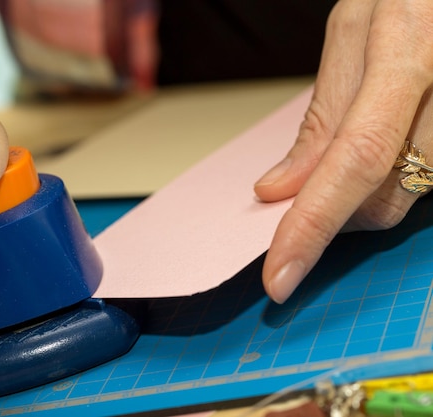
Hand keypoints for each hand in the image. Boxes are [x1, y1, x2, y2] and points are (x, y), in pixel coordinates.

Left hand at [254, 0, 432, 302]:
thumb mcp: (355, 28)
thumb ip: (324, 113)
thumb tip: (279, 188)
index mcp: (410, 52)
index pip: (354, 160)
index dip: (313, 225)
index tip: (280, 277)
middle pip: (385, 198)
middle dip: (331, 213)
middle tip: (303, 191)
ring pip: (408, 198)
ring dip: (361, 196)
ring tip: (357, 143)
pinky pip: (428, 181)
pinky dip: (393, 180)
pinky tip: (390, 143)